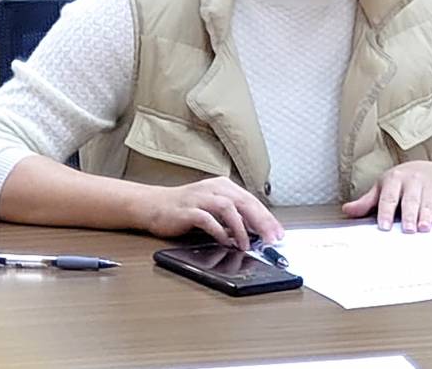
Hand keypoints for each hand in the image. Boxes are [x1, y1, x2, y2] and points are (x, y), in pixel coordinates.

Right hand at [136, 177, 283, 249]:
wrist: (153, 205)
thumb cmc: (185, 208)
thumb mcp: (213, 208)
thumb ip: (233, 217)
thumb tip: (255, 232)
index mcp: (223, 186)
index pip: (252, 201)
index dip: (267, 218)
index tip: (278, 234)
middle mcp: (214, 188)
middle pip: (244, 202)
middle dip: (261, 222)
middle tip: (270, 240)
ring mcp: (200, 197)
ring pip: (228, 207)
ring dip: (241, 227)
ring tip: (246, 244)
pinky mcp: (187, 209)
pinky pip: (206, 219)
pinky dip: (219, 230)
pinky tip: (225, 241)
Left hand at [341, 161, 431, 232]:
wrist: (430, 170)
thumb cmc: (401, 181)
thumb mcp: (382, 186)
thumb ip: (367, 201)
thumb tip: (347, 210)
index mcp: (395, 179)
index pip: (389, 197)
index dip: (386, 212)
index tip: (384, 226)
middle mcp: (412, 182)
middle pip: (410, 200)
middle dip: (409, 215)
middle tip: (408, 230)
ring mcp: (428, 188)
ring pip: (426, 203)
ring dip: (425, 216)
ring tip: (423, 228)